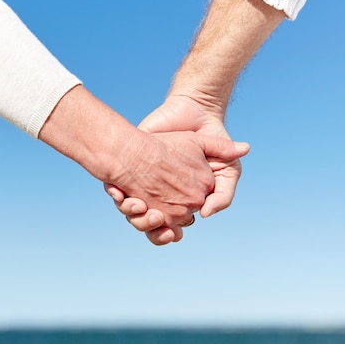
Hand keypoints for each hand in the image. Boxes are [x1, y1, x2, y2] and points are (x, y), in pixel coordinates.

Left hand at [105, 93, 247, 244]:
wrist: (195, 110)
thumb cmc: (213, 142)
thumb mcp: (228, 169)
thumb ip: (223, 194)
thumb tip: (205, 214)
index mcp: (180, 199)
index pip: (167, 227)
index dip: (165, 233)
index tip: (169, 233)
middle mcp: (158, 192)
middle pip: (145, 222)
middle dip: (145, 225)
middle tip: (152, 218)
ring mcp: (143, 179)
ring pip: (129, 210)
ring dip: (130, 213)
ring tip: (137, 206)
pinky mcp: (130, 164)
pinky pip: (116, 189)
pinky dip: (116, 195)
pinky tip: (118, 193)